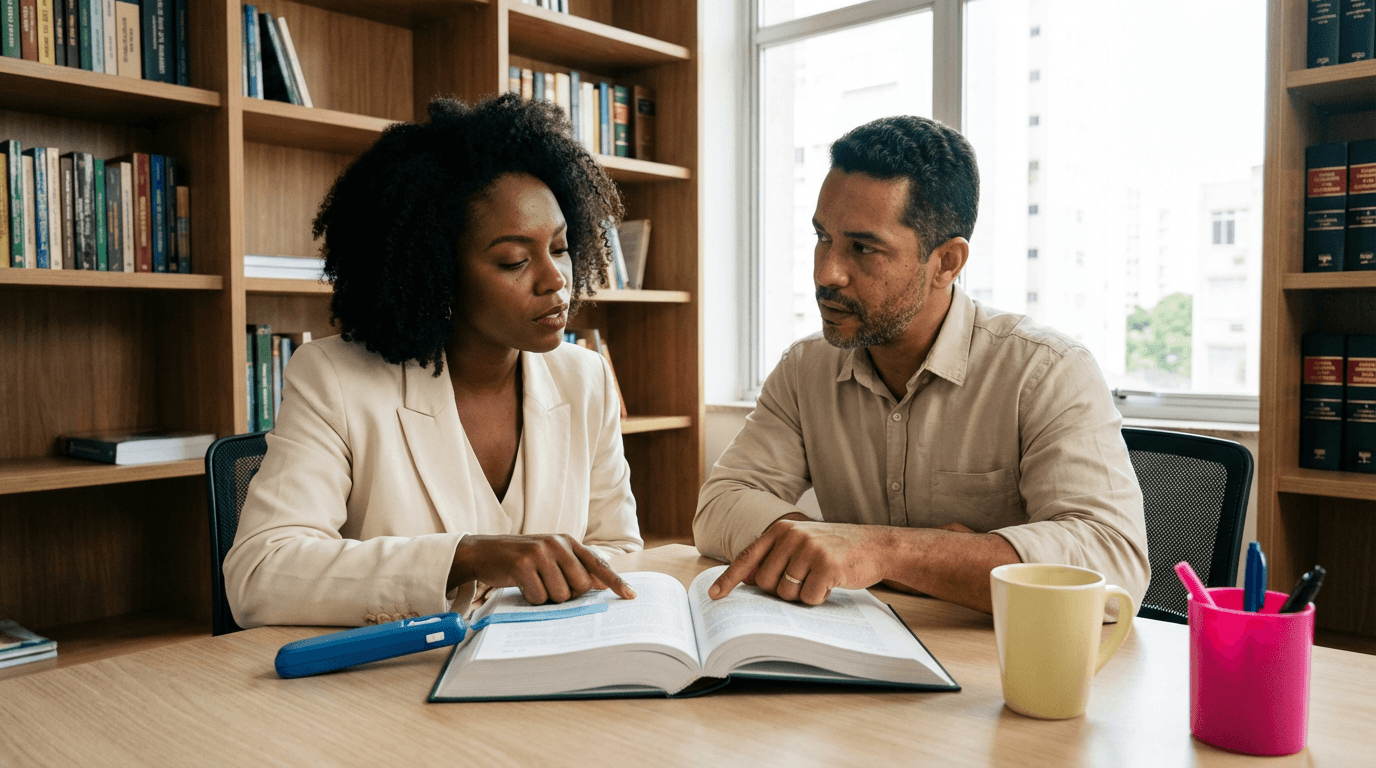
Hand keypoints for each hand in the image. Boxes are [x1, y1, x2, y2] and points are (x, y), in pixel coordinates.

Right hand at [450, 534, 636, 603]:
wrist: (484, 551)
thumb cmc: (521, 559)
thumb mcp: (550, 557)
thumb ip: (574, 567)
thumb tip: (600, 585)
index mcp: (568, 541)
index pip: (598, 564)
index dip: (616, 582)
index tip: (631, 596)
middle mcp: (557, 544)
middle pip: (580, 586)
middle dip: (568, 594)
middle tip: (549, 585)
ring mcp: (540, 553)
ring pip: (561, 594)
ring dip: (547, 597)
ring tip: (534, 583)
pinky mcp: (522, 565)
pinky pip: (539, 597)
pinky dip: (532, 598)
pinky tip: (522, 585)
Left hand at [708, 518, 889, 604]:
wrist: (875, 545)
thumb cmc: (835, 548)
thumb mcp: (802, 544)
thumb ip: (777, 557)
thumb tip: (750, 582)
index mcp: (781, 530)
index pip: (748, 558)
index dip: (729, 579)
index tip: (714, 596)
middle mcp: (791, 536)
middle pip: (767, 583)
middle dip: (782, 591)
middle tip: (804, 581)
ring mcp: (809, 550)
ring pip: (787, 593)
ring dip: (803, 595)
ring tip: (820, 578)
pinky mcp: (826, 566)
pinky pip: (809, 598)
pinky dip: (819, 598)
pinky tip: (831, 583)